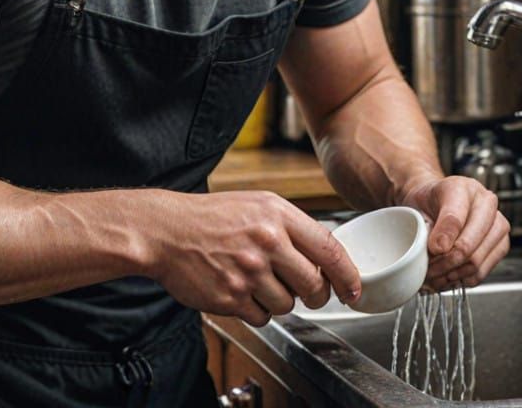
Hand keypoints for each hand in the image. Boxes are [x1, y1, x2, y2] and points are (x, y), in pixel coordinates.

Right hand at [145, 190, 362, 326]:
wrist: (167, 230)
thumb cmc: (212, 217)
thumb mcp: (257, 205)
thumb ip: (291, 228)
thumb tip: (326, 260)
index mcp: (276, 214)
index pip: (329, 249)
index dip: (348, 275)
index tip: (354, 289)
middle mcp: (266, 241)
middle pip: (314, 285)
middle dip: (315, 294)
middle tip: (305, 291)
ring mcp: (248, 271)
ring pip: (288, 304)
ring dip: (278, 299)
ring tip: (256, 280)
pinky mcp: (231, 296)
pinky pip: (262, 317)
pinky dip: (255, 309)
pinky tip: (240, 289)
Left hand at [402, 176, 509, 290]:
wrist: (435, 203)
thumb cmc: (426, 204)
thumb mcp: (417, 207)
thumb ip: (424, 225)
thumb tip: (439, 250)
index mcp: (461, 187)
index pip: (454, 218)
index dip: (442, 239)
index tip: (432, 249)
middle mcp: (485, 202)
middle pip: (470, 244)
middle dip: (447, 262)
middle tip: (430, 270)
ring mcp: (497, 223)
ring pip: (478, 260)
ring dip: (454, 274)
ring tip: (436, 276)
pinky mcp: (502, 243)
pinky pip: (485, 270)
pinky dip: (464, 279)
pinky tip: (449, 278)